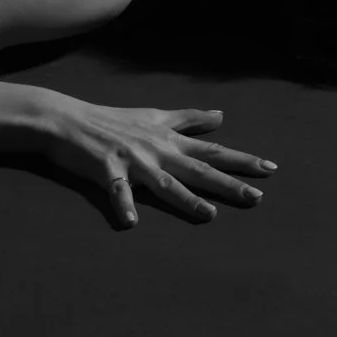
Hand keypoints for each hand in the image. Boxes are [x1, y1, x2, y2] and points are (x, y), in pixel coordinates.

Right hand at [38, 96, 274, 229]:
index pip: (211, 151)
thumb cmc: (111, 119)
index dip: (241, 160)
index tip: (270, 169)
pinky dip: (123, 205)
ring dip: (186, 198)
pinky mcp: (106, 169)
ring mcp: (132, 160)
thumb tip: (221, 115)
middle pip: (197, 169)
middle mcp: (156, 150)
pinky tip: (131, 222)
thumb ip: (188, 119)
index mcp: (167, 141)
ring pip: (164, 183)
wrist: (66, 119)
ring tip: (209, 213)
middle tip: (256, 196)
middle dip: (227, 183)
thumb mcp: (154, 116)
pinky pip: (116, 191)